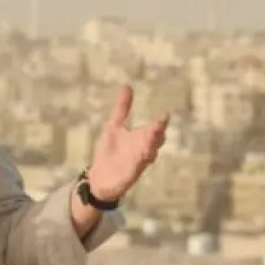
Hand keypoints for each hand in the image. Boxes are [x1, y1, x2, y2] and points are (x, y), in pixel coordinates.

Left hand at [86, 86, 167, 200]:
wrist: (100, 179)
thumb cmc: (110, 152)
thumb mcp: (114, 127)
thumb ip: (122, 109)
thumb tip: (127, 85)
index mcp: (140, 138)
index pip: (154, 129)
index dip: (160, 123)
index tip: (165, 114)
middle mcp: (143, 150)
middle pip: (155, 141)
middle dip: (158, 133)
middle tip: (161, 124)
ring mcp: (137, 162)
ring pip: (149, 154)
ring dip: (150, 146)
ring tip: (152, 137)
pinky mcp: (130, 174)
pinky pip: (138, 168)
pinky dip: (140, 162)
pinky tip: (143, 156)